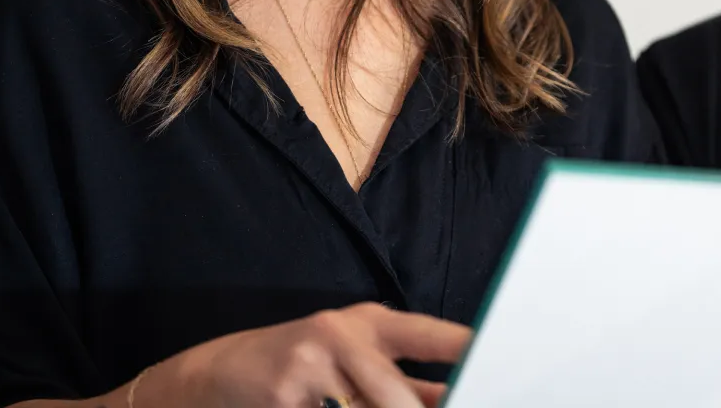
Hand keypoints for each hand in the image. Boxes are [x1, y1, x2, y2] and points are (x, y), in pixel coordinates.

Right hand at [142, 302, 470, 407]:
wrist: (217, 373)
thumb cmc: (302, 367)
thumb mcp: (355, 360)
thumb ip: (409, 383)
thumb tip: (460, 397)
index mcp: (372, 322)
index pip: (432, 336)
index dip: (469, 351)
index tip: (503, 363)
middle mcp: (345, 333)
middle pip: (400, 400)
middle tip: (458, 407)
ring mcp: (312, 363)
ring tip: (355, 404)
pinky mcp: (283, 392)